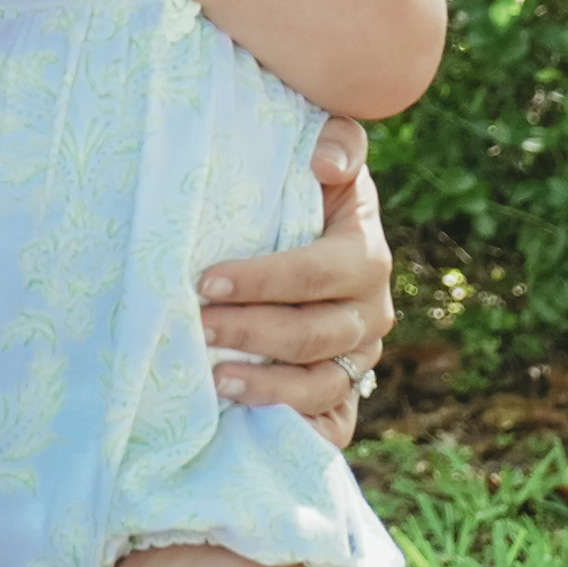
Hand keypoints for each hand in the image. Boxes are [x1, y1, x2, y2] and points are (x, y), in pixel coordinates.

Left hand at [196, 119, 391, 448]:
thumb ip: (335, 143)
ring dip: (265, 385)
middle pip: (313, 333)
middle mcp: (371, 312)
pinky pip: (327, 422)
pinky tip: (244, 417)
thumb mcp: (325, 162)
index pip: (318, 272)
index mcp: (366, 255)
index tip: (207, 280)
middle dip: (250, 332)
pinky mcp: (345, 395)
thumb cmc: (306, 199)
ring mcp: (360, 359)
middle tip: (196, 327)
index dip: (263, 279)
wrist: (318, 248)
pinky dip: (288, 422)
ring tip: (215, 380)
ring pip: (319, 383)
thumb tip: (326, 161)